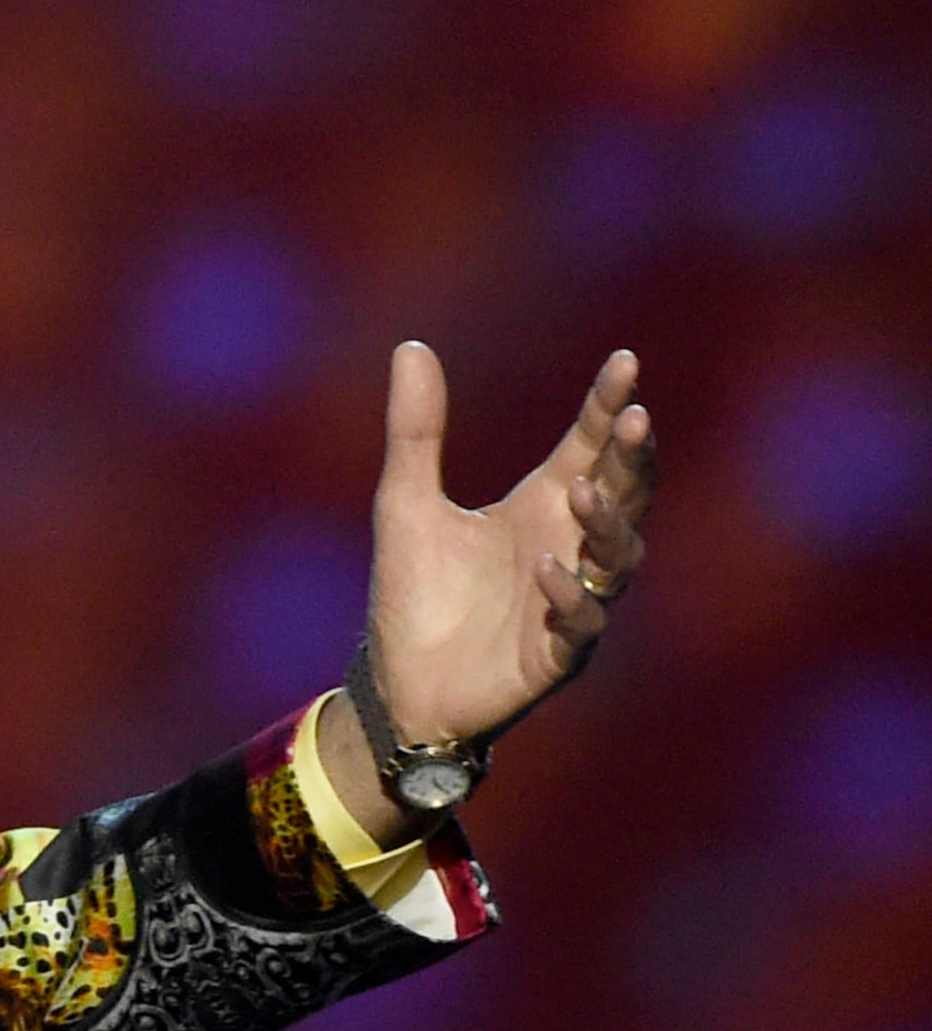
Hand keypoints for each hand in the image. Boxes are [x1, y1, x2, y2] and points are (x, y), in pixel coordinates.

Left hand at [321, 341, 653, 840]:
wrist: (398, 684)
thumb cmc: (414, 594)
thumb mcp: (405, 503)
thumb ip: (416, 430)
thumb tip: (411, 346)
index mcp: (540, 505)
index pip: (590, 445)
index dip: (608, 405)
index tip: (624, 362)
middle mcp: (568, 546)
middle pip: (624, 493)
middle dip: (633, 459)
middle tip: (633, 419)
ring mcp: (571, 600)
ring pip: (619, 555)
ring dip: (606, 522)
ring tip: (580, 489)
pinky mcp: (557, 654)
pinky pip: (582, 623)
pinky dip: (570, 596)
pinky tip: (548, 570)